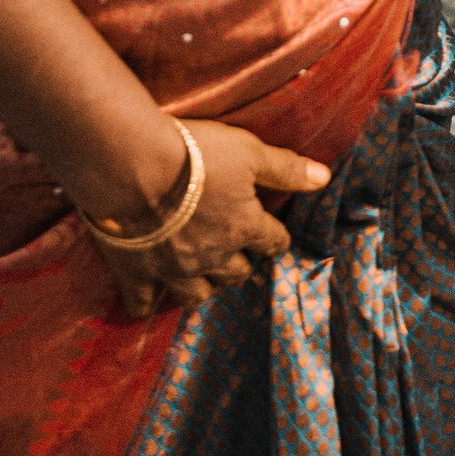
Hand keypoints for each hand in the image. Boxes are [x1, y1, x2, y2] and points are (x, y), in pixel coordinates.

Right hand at [77, 114, 330, 318]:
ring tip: (200, 275)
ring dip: (203, 287)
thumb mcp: (248, 151)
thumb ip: (286, 168)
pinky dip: (148, 303)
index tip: (271, 235)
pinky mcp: (136, 273)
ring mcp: (174, 269)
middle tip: (233, 252)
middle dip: (239, 264)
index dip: (273, 238)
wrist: (129, 164)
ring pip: (197, 295)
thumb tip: (324, 178)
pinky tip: (150, 297)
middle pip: (236, 273)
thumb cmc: (193, 153)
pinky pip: (144, 304)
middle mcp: (213, 256)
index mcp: (244, 227)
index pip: (273, 242)